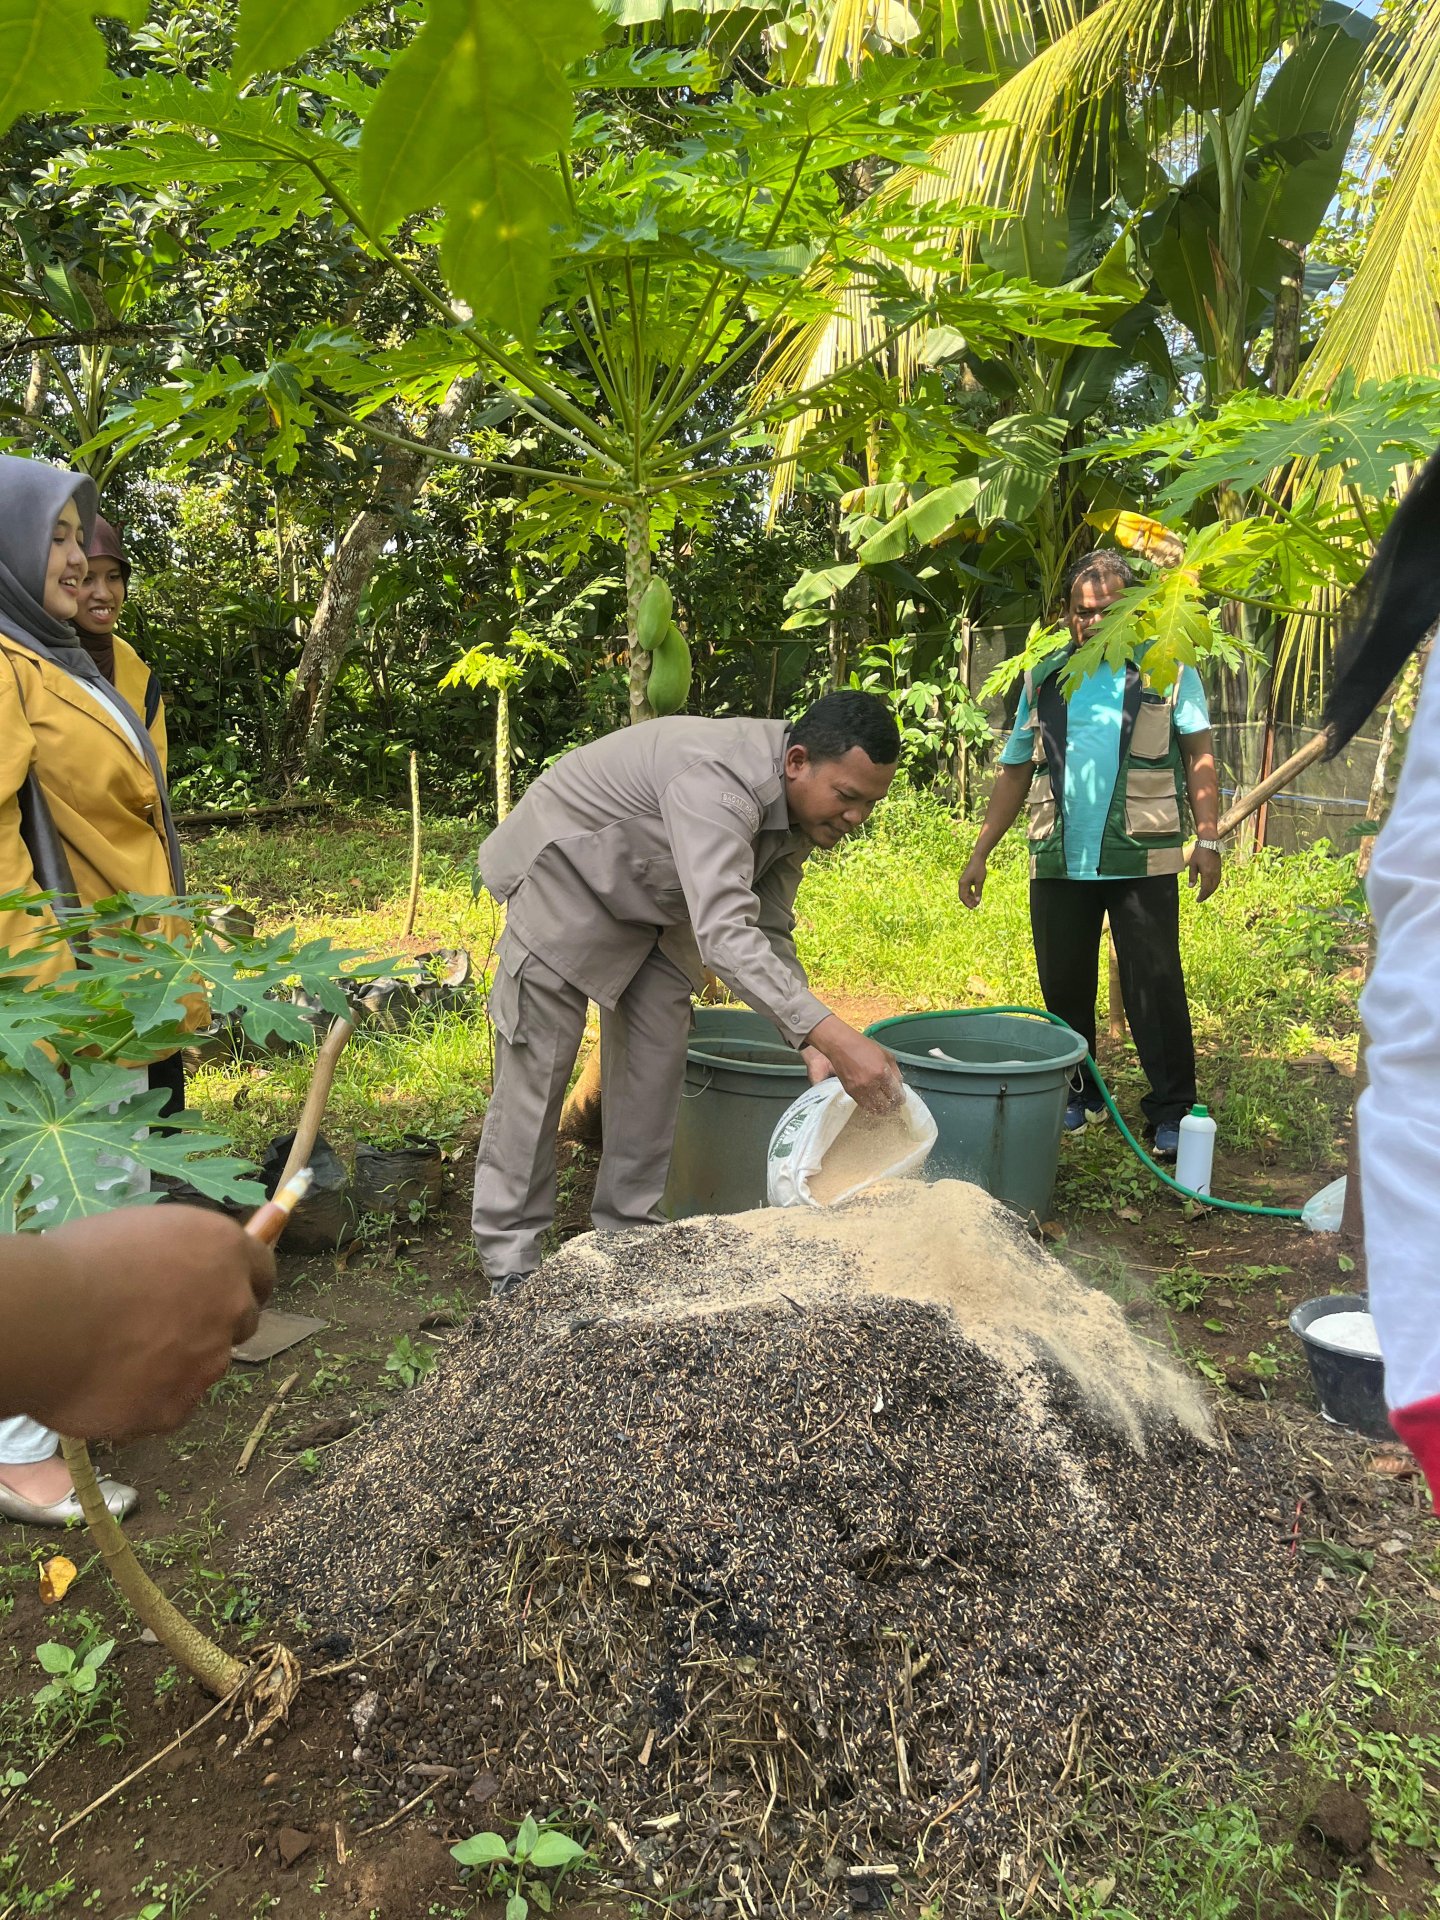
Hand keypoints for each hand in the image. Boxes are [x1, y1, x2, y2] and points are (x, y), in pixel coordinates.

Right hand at [9, 1207, 275, 1439]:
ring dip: (174, 1364)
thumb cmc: (78, 1263)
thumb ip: (182, 1257)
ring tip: (115, 1355)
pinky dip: (144, 1400)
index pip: (262, 1270)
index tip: (223, 1291)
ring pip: (202, 1367)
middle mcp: (231, 1305)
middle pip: (240, 1320)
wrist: (44, 1319)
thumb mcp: (143, 1234)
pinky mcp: (178, 1408)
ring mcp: (210, 1361)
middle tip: (161, 1326)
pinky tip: (105, 1384)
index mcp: (224, 1251)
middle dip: (212, 1324)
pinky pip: (168, 1405)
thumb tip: (188, 1271)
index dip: (241, 1282)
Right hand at [806, 1015, 903, 1114]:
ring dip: (882, 1108)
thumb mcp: (887, 1055)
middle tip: (895, 1103)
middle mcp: (871, 1084)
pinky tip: (875, 1102)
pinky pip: (864, 1105)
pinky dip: (871, 1106)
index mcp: (882, 1073)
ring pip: (874, 1108)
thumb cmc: (865, 1047)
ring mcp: (859, 1090)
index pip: (895, 1094)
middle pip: (886, 1105)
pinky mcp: (850, 1092)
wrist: (841, 1046)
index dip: (901, 1099)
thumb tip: (899, 1087)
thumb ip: (895, 1072)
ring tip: (885, 1105)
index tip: (901, 1099)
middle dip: (893, 1105)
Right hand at [957, 851, 987, 909]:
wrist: (977, 859)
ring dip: (969, 898)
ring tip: (976, 902)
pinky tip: (975, 896)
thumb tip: (977, 901)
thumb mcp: (980, 881)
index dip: (968, 903)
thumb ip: (978, 892)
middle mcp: (961, 883)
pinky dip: (970, 893)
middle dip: (968, 902)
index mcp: (963, 884)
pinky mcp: (966, 880)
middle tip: (975, 906)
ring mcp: (963, 881)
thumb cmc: (979, 869)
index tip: (974, 908)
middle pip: (962, 896)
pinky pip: (966, 889)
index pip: (963, 897)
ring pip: (964, 893)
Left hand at [1187, 843, 1221, 902]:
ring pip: (1216, 885)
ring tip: (1205, 894)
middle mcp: (1214, 874)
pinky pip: (1218, 880)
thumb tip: (1191, 887)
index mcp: (1207, 874)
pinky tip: (1210, 887)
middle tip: (1201, 899)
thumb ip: (1192, 877)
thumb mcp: (1193, 865)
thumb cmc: (1199, 853)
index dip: (1202, 896)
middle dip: (1206, 895)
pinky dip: (1214, 885)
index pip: (1205, 889)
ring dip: (1211, 891)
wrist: (1209, 843)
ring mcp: (1218, 871)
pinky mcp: (1219, 868)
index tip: (1198, 900)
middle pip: (1211, 888)